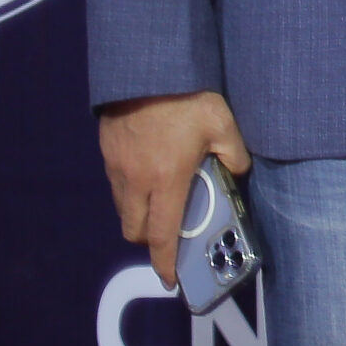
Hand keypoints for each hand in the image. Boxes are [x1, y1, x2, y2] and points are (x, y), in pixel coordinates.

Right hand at [99, 91, 249, 287]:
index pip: (162, 235)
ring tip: (166, 200)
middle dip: (153, 239)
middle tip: (173, 232)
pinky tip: (152, 174)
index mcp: (166, 180)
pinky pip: (117, 186)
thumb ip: (235, 153)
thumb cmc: (186, 96)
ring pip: (124, 209)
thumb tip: (238, 171)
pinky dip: (132, 192)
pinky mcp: (108, 153)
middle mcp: (136, 180)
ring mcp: (117, 168)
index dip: (165, 262)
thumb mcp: (223, 123)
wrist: (145, 66)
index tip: (170, 278)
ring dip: (141, 215)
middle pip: (136, 230)